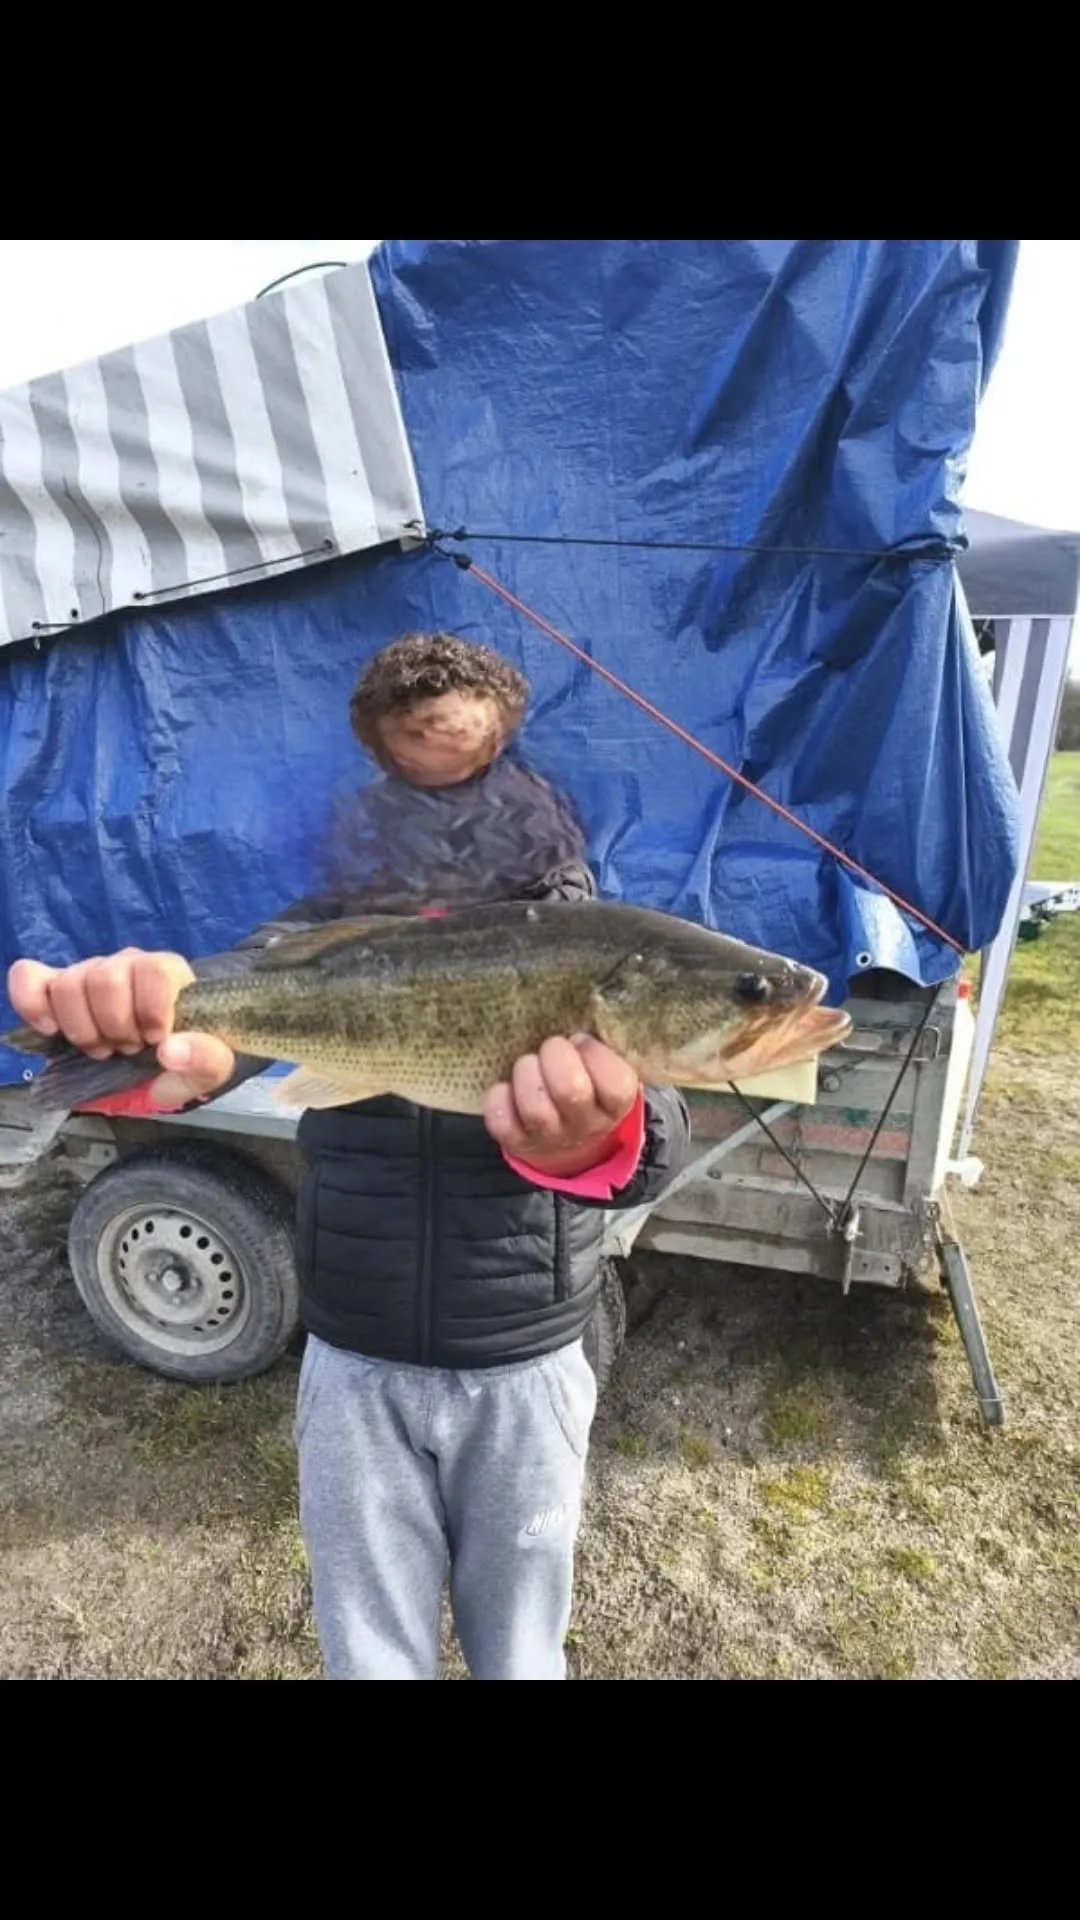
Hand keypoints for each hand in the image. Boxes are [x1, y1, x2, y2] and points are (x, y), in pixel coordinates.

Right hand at [7, 950, 235, 1110]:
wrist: (162, 1060)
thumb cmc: (186, 1055)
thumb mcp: (212, 1065)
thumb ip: (204, 1057)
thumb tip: (170, 1050)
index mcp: (168, 971)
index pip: (154, 970)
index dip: (150, 1010)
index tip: (155, 1041)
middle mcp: (126, 963)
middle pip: (106, 978)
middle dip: (114, 1026)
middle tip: (128, 1049)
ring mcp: (89, 973)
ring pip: (70, 983)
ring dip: (83, 1028)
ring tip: (102, 1048)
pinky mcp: (56, 987)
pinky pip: (29, 977)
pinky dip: (33, 1004)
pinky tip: (51, 1029)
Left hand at [483, 1035, 639, 1178]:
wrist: (563, 1136)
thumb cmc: (583, 1082)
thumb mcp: (601, 1066)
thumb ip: (596, 1045)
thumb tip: (576, 1018)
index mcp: (614, 1104)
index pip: (616, 1085)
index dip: (596, 1054)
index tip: (581, 1040)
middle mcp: (585, 1125)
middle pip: (570, 1091)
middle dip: (554, 1055)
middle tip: (550, 1047)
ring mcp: (550, 1137)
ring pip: (534, 1108)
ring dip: (526, 1073)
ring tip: (528, 1064)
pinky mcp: (517, 1141)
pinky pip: (501, 1119)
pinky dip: (499, 1096)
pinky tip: (507, 1086)